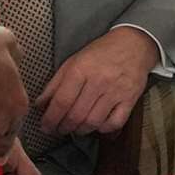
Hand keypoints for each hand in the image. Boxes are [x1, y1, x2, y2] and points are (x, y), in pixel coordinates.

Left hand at [33, 26, 157, 135]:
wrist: (133, 44)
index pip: (61, 101)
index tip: (45, 127)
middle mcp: (98, 81)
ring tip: (75, 128)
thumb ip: (55, 83)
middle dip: (63, 127)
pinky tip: (96, 125)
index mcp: (81, 69)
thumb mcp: (73, 60)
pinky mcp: (130, 99)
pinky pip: (114, 123)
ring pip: (93, 122)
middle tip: (58, 129)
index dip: (50, 119)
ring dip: (80, 130)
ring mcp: (116, 91)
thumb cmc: (101, 52)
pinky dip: (102, 129)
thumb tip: (40, 104)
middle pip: (76, 115)